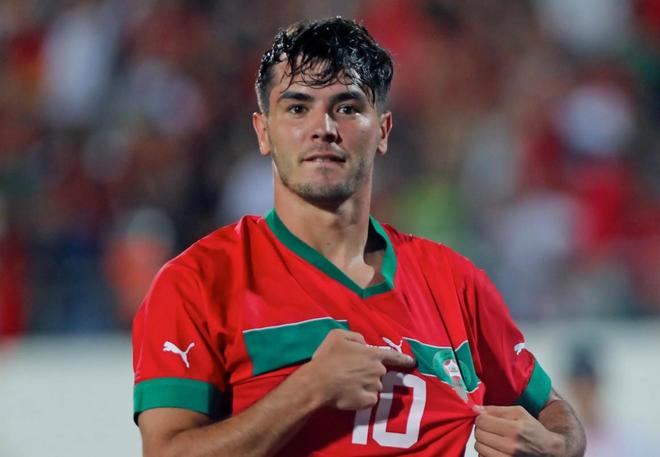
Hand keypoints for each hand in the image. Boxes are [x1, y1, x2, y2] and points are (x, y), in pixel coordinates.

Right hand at [298, 329, 415, 410]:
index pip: (393, 355)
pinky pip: (370, 399)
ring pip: (374, 386)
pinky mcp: (367, 402)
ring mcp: (373, 387)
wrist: (318, 382)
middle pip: (380, 372)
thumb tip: (364, 343)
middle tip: (353, 372)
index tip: (412, 362)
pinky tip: (351, 394)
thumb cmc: (328, 357)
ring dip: (366, 385)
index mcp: (372, 354)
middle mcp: (377, 370)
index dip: (403, 359)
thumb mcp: (338, 335)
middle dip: (370, 372)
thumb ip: (355, 336)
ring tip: (349, 384)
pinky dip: (364, 398)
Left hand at [474, 405, 564, 456]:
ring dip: (483, 441)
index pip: (482, 421)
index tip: (486, 418)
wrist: (547, 449)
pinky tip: (494, 447)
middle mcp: (511, 446)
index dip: (481, 418)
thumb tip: (475, 408)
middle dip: (481, 429)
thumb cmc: (533, 430)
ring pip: (479, 447)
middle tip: (490, 428)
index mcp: (514, 429)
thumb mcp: (519, 413)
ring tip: (493, 438)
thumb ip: (495, 409)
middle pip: (479, 434)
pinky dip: (485, 451)